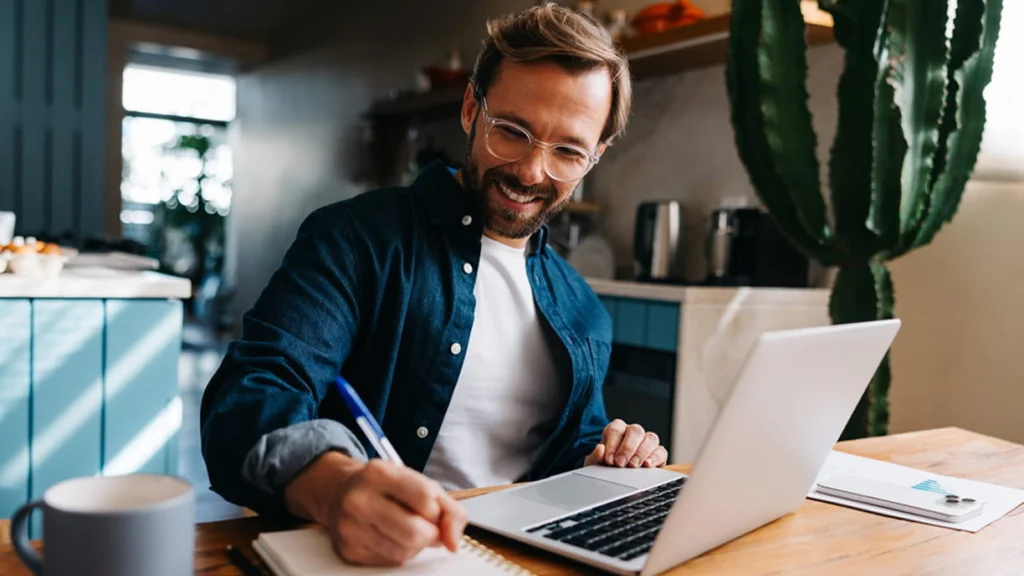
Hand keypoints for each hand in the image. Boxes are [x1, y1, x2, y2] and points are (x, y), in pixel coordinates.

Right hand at [284, 452, 466, 565]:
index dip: (437, 511)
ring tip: (407, 530)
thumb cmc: (384, 487)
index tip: (433, 511)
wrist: (338, 491)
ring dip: (415, 546)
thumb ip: (448, 508)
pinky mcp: (349, 550)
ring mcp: (351, 527)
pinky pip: (388, 562)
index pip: (425, 498)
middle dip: (430, 534)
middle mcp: (360, 499)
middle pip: (414, 532)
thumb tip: (454, 541)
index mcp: (380, 473)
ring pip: (403, 552)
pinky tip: (391, 538)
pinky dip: (398, 554)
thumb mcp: (417, 482)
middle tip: (427, 527)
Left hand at [583, 419, 667, 467]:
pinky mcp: (658, 454)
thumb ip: (596, 456)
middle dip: (627, 448)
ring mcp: (647, 442)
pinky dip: (655, 458)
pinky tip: (648, 465)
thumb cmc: (605, 465)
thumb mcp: (596, 462)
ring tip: (633, 466)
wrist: (613, 476)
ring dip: (642, 452)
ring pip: (651, 438)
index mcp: (616, 430)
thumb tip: (600, 450)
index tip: (608, 459)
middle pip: (635, 431)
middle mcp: (633, 433)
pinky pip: (661, 451)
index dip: (612, 444)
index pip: (616, 430)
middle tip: (620, 463)